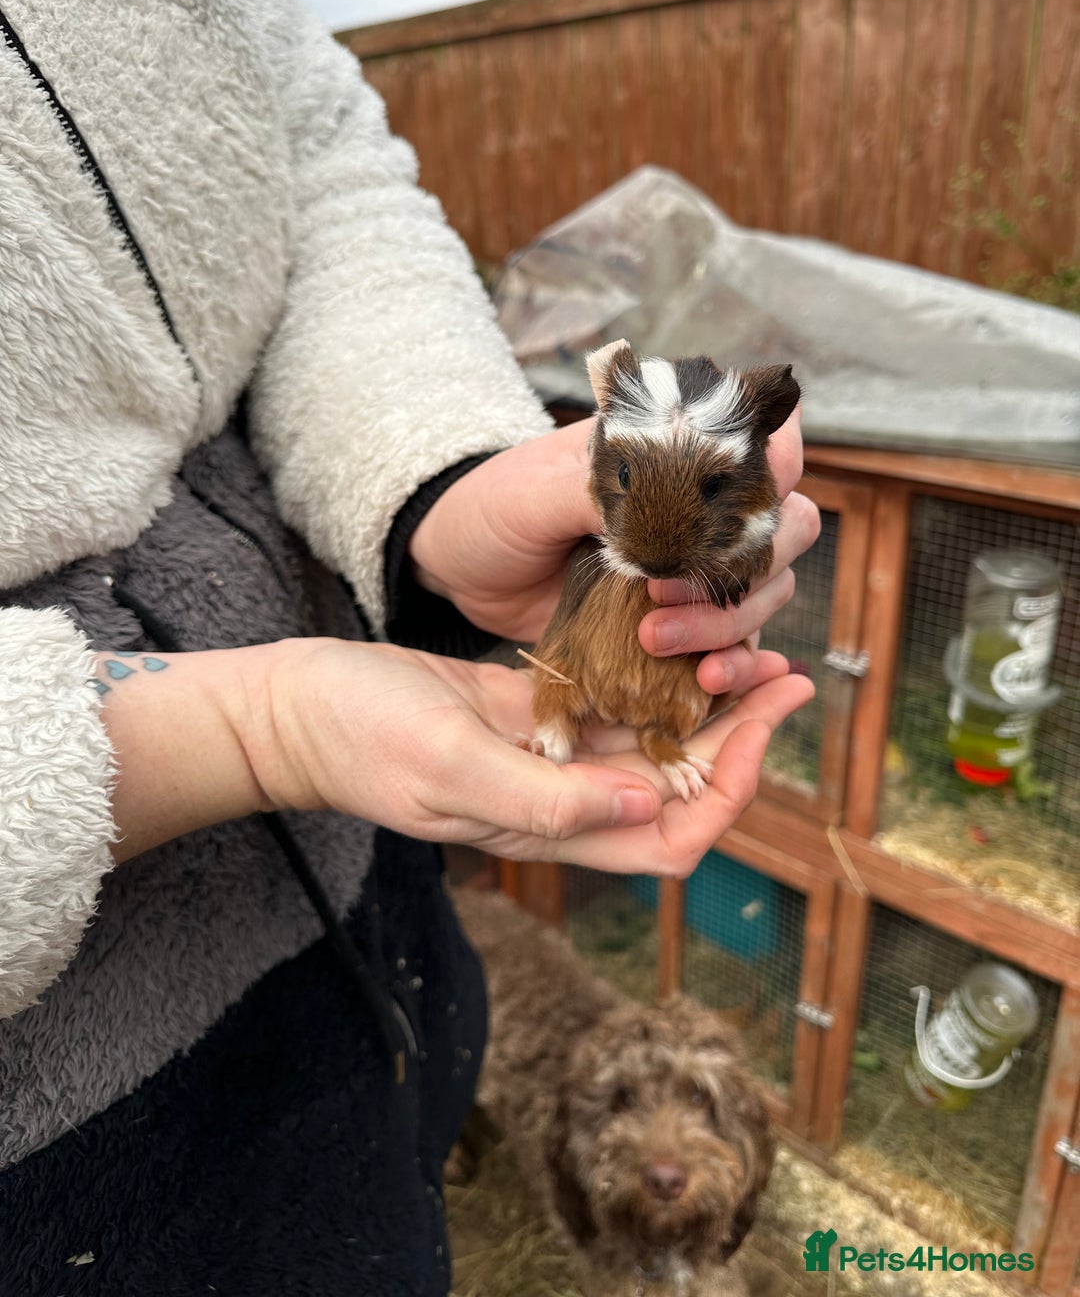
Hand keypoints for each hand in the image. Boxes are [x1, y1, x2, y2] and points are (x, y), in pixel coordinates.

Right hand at [243, 637, 812, 874]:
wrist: (300, 706)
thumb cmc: (361, 738)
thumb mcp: (450, 767)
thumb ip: (547, 801)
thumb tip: (651, 808)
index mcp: (547, 829)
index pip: (669, 839)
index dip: (728, 792)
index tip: (761, 726)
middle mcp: (560, 801)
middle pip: (678, 790)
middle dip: (741, 741)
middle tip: (785, 676)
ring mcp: (547, 757)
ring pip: (651, 745)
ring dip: (708, 707)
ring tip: (753, 652)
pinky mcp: (530, 714)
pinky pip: (609, 704)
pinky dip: (653, 678)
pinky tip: (680, 638)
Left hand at [408, 408, 819, 678]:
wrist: (461, 571)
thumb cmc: (496, 507)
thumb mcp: (538, 490)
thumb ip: (605, 493)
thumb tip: (665, 508)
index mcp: (681, 448)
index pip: (771, 439)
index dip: (778, 469)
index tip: (739, 507)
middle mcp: (706, 503)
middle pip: (789, 526)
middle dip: (749, 565)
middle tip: (666, 591)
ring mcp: (699, 565)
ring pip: (771, 589)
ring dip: (732, 621)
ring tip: (659, 639)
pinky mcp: (684, 622)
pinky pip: (738, 644)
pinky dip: (732, 664)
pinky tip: (704, 681)